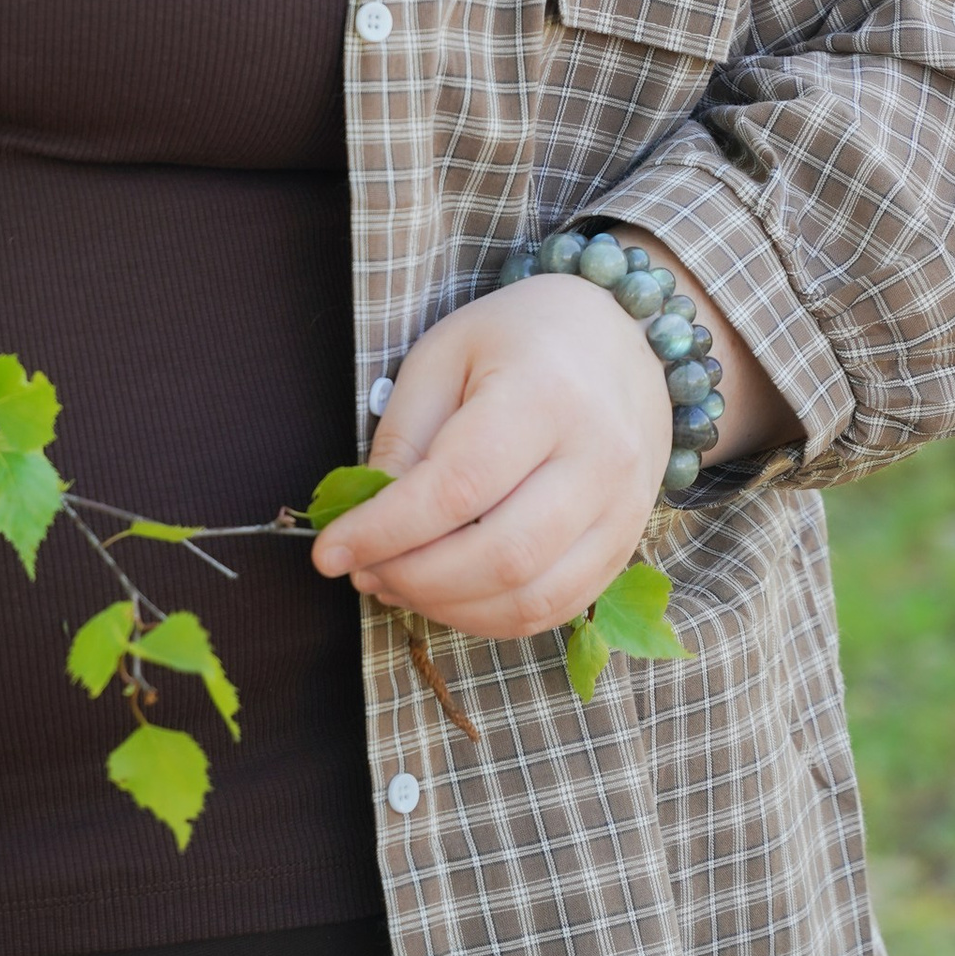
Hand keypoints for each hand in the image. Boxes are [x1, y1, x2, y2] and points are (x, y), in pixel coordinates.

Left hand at [311, 276, 669, 636]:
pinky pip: (557, 608)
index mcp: (546, 395)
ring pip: (531, 597)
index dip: (386, 530)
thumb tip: (371, 519)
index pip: (458, 486)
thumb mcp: (443, 355)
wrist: (619, 337)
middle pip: (500, 555)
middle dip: (414, 578)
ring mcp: (622, 509)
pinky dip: (492, 617)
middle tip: (362, 571)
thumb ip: (407, 436)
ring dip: (449, 608)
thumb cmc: (518, 339)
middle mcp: (598, 459)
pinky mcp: (625, 545)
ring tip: (395, 584)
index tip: (329, 551)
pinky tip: (447, 596)